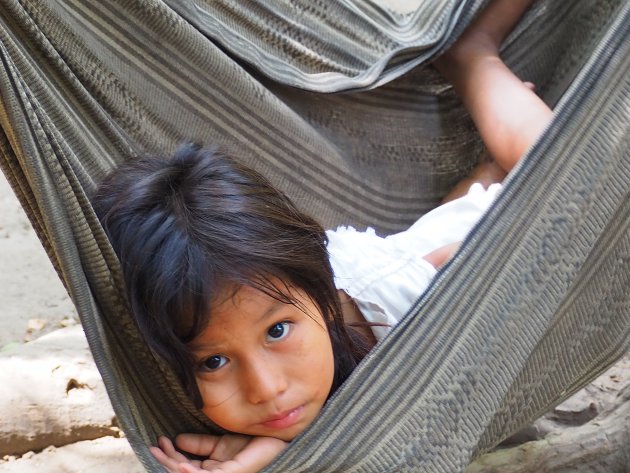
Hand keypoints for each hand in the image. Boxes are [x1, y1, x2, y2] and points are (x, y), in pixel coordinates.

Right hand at [151, 434, 287, 472]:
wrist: (277, 441)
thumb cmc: (255, 443)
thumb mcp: (222, 442)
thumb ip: (201, 443)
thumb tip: (178, 439)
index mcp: (214, 468)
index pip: (185, 465)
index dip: (170, 455)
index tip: (160, 440)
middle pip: (183, 471)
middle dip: (166, 460)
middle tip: (152, 446)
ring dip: (172, 464)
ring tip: (159, 450)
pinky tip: (182, 466)